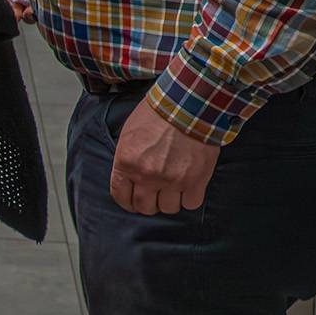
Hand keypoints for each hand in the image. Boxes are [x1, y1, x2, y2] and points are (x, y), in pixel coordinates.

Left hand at [108, 99, 219, 214]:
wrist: (187, 106)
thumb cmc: (156, 115)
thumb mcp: (128, 135)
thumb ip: (126, 160)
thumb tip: (128, 178)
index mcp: (126, 163)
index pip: (120, 196)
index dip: (127, 202)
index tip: (132, 201)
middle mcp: (147, 176)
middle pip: (144, 207)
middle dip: (148, 203)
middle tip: (154, 195)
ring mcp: (172, 180)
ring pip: (168, 209)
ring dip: (170, 201)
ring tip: (173, 188)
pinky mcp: (195, 181)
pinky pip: (191, 204)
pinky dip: (190, 198)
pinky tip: (189, 187)